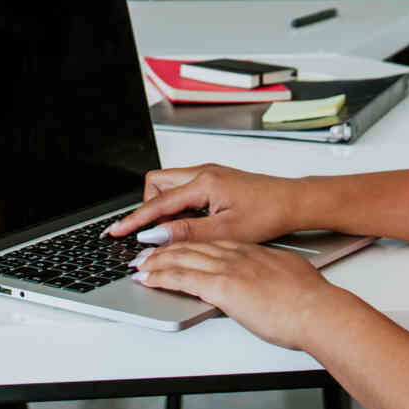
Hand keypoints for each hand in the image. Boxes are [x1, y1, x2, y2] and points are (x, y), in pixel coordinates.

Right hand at [107, 164, 300, 244]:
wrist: (292, 202)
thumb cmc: (267, 213)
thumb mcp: (225, 231)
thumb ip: (187, 232)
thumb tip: (155, 235)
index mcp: (203, 183)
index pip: (157, 203)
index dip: (135, 220)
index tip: (116, 232)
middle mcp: (202, 173)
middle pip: (156, 185)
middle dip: (150, 208)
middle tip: (157, 233)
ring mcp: (208, 175)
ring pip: (169, 187)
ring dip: (165, 209)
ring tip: (179, 231)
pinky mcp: (214, 181)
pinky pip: (183, 190)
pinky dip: (179, 208)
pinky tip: (192, 224)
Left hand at [131, 240, 349, 351]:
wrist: (318, 310)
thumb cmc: (311, 301)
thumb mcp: (291, 277)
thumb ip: (275, 276)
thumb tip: (274, 283)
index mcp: (253, 252)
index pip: (213, 244)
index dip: (190, 244)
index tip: (178, 247)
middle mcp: (238, 255)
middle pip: (193, 246)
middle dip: (167, 249)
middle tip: (148, 252)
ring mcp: (229, 268)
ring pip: (183, 258)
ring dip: (157, 261)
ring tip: (140, 265)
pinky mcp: (223, 287)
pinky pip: (183, 278)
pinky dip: (161, 277)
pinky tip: (148, 278)